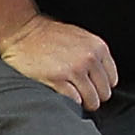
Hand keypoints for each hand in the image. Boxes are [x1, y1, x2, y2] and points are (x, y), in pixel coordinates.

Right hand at [0, 15, 117, 111]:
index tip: (93, 87)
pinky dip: (70, 102)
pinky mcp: (56, 79)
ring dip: (83, 103)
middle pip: (104, 93)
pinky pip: (74, 100)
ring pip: (91, 100)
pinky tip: (63, 96)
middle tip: (82, 96)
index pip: (112, 80)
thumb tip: (103, 78)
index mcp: (98, 47)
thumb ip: (94, 55)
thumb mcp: (81, 38)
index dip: (101, 86)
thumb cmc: (49, 36)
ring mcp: (73, 70)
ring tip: (74, 98)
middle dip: (94, 97)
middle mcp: (89, 59)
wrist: (22, 32)